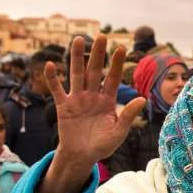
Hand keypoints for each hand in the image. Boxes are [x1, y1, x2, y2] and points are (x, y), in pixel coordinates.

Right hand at [39, 35, 145, 192]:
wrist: (82, 156)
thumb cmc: (103, 145)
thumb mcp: (118, 132)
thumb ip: (128, 115)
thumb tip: (142, 99)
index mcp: (108, 101)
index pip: (113, 78)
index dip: (116, 64)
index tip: (121, 48)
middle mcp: (93, 96)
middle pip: (95, 71)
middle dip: (98, 54)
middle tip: (101, 36)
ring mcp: (77, 99)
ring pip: (77, 74)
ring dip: (77, 58)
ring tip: (78, 39)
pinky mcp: (63, 106)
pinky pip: (57, 90)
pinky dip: (53, 79)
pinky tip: (51, 65)